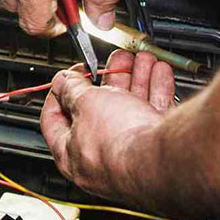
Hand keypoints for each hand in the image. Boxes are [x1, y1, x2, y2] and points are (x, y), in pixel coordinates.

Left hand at [40, 50, 174, 200]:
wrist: (164, 158)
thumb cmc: (118, 141)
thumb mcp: (85, 103)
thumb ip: (71, 89)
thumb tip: (62, 82)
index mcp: (72, 155)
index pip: (55, 121)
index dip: (59, 93)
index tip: (68, 77)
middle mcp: (101, 159)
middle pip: (99, 111)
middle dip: (109, 80)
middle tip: (112, 62)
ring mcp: (131, 156)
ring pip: (130, 109)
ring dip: (135, 79)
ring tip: (140, 60)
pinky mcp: (157, 150)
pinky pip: (153, 115)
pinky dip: (156, 90)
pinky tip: (159, 72)